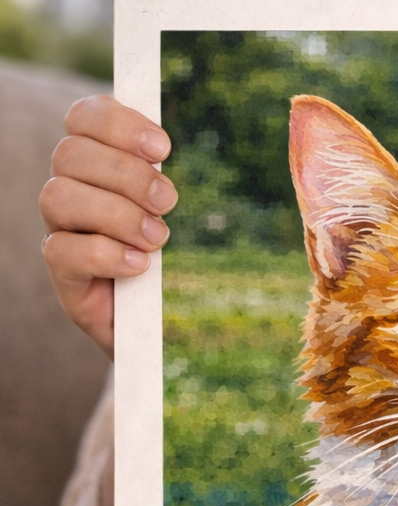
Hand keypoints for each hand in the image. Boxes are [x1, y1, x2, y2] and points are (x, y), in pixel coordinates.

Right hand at [39, 95, 176, 359]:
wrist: (153, 325)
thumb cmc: (164, 264)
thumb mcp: (168, 216)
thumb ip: (159, 180)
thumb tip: (162, 148)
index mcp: (92, 166)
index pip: (82, 119)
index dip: (118, 123)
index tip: (164, 148)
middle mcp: (68, 193)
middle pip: (71, 155)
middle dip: (127, 174)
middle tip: (169, 202)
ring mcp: (60, 232)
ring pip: (59, 198)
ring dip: (117, 214)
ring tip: (157, 239)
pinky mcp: (63, 275)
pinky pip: (63, 251)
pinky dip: (106, 254)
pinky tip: (139, 265)